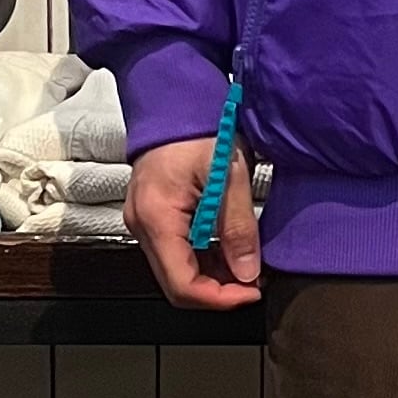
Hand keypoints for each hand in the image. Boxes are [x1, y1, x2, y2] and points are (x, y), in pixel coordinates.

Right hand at [127, 135, 261, 308]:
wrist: (173, 98)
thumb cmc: (198, 126)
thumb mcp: (229, 176)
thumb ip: (238, 228)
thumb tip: (249, 273)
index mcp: (157, 218)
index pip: (183, 285)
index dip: (221, 299)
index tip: (254, 291)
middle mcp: (141, 226)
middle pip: (177, 284)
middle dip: (219, 291)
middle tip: (256, 281)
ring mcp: (143, 221)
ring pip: (176, 270)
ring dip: (213, 276)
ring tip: (249, 264)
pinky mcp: (152, 215)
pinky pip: (175, 251)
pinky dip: (204, 258)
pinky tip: (230, 249)